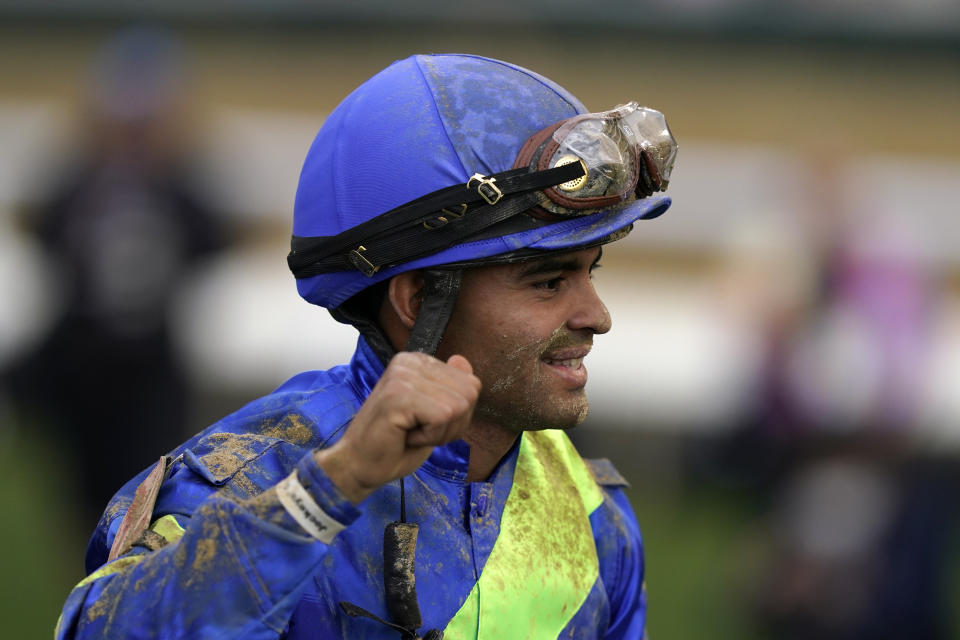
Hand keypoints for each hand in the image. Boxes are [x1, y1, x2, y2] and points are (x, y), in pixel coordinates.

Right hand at [313, 352, 480, 503]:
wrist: (359, 464)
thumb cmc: (394, 443)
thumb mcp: (433, 414)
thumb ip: (450, 388)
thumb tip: (462, 360)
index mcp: (417, 361)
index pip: (471, 384)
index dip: (458, 416)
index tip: (426, 422)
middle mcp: (409, 361)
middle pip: (469, 395)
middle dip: (451, 425)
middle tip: (418, 431)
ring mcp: (402, 375)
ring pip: (457, 407)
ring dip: (438, 432)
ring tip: (410, 433)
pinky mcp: (398, 394)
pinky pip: (442, 417)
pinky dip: (429, 437)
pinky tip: (406, 436)